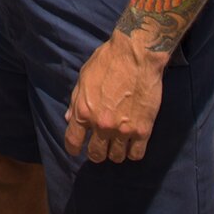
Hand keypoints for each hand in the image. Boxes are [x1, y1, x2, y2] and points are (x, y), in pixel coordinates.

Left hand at [64, 32, 166, 162]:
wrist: (136, 55)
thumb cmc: (108, 62)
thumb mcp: (84, 78)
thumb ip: (75, 102)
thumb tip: (70, 119)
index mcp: (83, 112)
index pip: (73, 142)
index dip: (73, 149)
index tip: (77, 150)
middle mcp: (101, 125)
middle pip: (96, 154)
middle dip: (96, 153)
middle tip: (101, 147)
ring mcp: (123, 129)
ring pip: (117, 157)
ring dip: (115, 153)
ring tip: (118, 144)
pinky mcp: (143, 129)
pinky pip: (136, 154)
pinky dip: (133, 152)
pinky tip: (132, 144)